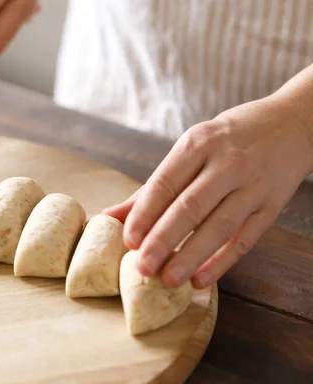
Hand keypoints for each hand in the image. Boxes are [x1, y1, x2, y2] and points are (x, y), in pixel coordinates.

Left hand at [103, 95, 312, 288]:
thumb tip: (110, 216)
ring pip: (219, 227)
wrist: (293, 124)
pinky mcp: (271, 207)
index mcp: (199, 143)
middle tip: (143, 266)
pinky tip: (202, 279)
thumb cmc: (230, 138)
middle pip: (190, 207)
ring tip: (169, 279)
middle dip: (164, 239)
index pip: (165, 182)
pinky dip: (222, 261)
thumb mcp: (192, 148)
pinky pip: (245, 239)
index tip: (128, 240)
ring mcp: (253, 186)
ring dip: (191, 256)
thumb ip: (153, 186)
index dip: (145, 213)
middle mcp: (227, 163)